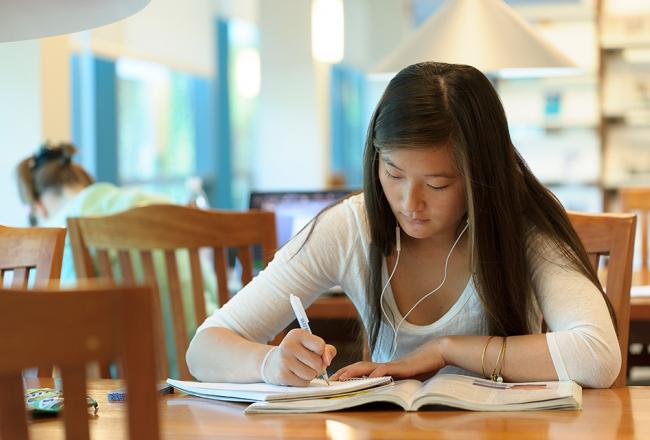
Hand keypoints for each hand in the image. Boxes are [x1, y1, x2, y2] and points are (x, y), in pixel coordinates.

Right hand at [263, 328, 336, 385]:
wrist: (273, 363)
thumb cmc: (299, 353)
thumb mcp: (312, 346)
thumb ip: (327, 350)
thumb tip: (327, 361)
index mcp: (297, 334)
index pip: (320, 346)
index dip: (321, 353)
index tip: (313, 352)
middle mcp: (288, 345)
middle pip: (317, 363)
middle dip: (317, 366)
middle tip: (307, 363)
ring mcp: (284, 360)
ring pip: (311, 374)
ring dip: (310, 375)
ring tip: (301, 369)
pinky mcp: (281, 375)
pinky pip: (303, 383)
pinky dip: (303, 381)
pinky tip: (295, 375)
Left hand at [330, 339, 445, 380]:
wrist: (435, 353)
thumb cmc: (421, 365)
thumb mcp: (404, 376)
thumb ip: (394, 380)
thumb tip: (384, 386)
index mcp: (384, 368)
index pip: (362, 369)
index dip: (348, 372)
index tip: (336, 378)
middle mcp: (385, 365)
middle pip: (360, 366)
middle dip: (345, 372)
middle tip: (332, 379)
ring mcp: (392, 365)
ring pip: (369, 367)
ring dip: (354, 372)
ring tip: (342, 377)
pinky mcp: (401, 367)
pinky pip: (386, 369)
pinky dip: (377, 373)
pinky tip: (370, 377)